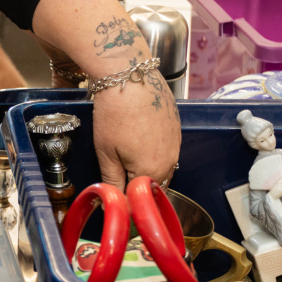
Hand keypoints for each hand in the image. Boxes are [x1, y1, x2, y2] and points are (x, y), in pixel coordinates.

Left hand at [29, 0, 179, 189]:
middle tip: (118, 183)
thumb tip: (114, 200)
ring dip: (146, 170)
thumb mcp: (106, 153)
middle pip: (154, 186)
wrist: (130, 78)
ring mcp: (175, 143)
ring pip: (162, 168)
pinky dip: (154, 152)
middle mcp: (170, 160)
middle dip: (137, 188)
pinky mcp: (176, 128)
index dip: (126, 202)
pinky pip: (166, 149)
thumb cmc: (115, 114)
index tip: (114, 203)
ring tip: (127, 161)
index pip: (140, 200)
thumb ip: (113, 181)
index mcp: (151, 172)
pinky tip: (138, 142)